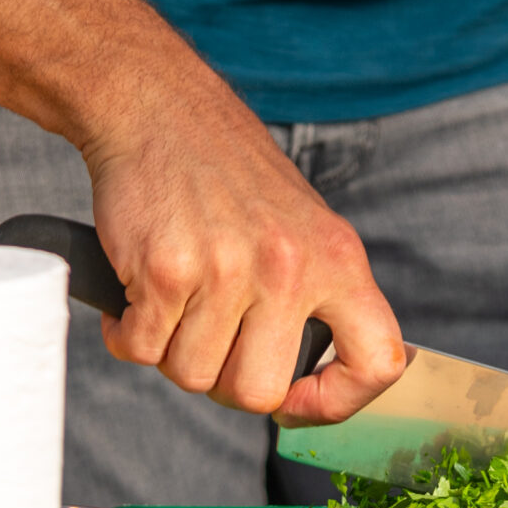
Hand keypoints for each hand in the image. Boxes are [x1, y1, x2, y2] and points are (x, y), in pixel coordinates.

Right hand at [81, 46, 405, 422]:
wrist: (158, 107)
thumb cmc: (223, 172)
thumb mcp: (299, 223)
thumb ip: (314, 294)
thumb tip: (306, 386)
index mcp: (338, 256)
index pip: (378, 359)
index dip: (338, 401)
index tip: (297, 400)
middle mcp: (291, 266)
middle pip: (258, 392)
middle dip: (222, 380)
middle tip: (206, 337)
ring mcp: (229, 269)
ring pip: (192, 375)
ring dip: (170, 349)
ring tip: (172, 296)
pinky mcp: (168, 270)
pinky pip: (142, 349)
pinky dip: (129, 333)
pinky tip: (137, 292)